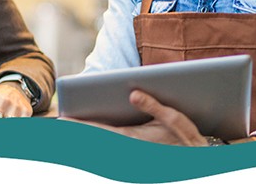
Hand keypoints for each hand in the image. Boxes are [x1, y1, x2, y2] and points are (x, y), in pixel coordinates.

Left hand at [65, 90, 209, 145]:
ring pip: (103, 146)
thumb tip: (133, 93)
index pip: (100, 131)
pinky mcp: (134, 156)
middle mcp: (129, 148)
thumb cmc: (187, 140)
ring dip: (87, 137)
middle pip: (97, 139)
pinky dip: (100, 140)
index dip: (80, 126)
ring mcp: (130, 155)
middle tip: (58, 123)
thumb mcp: (175, 120)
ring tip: (69, 127)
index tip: (62, 121)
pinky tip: (92, 132)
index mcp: (135, 138)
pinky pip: (113, 146)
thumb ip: (153, 106)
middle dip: (77, 132)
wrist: (197, 163)